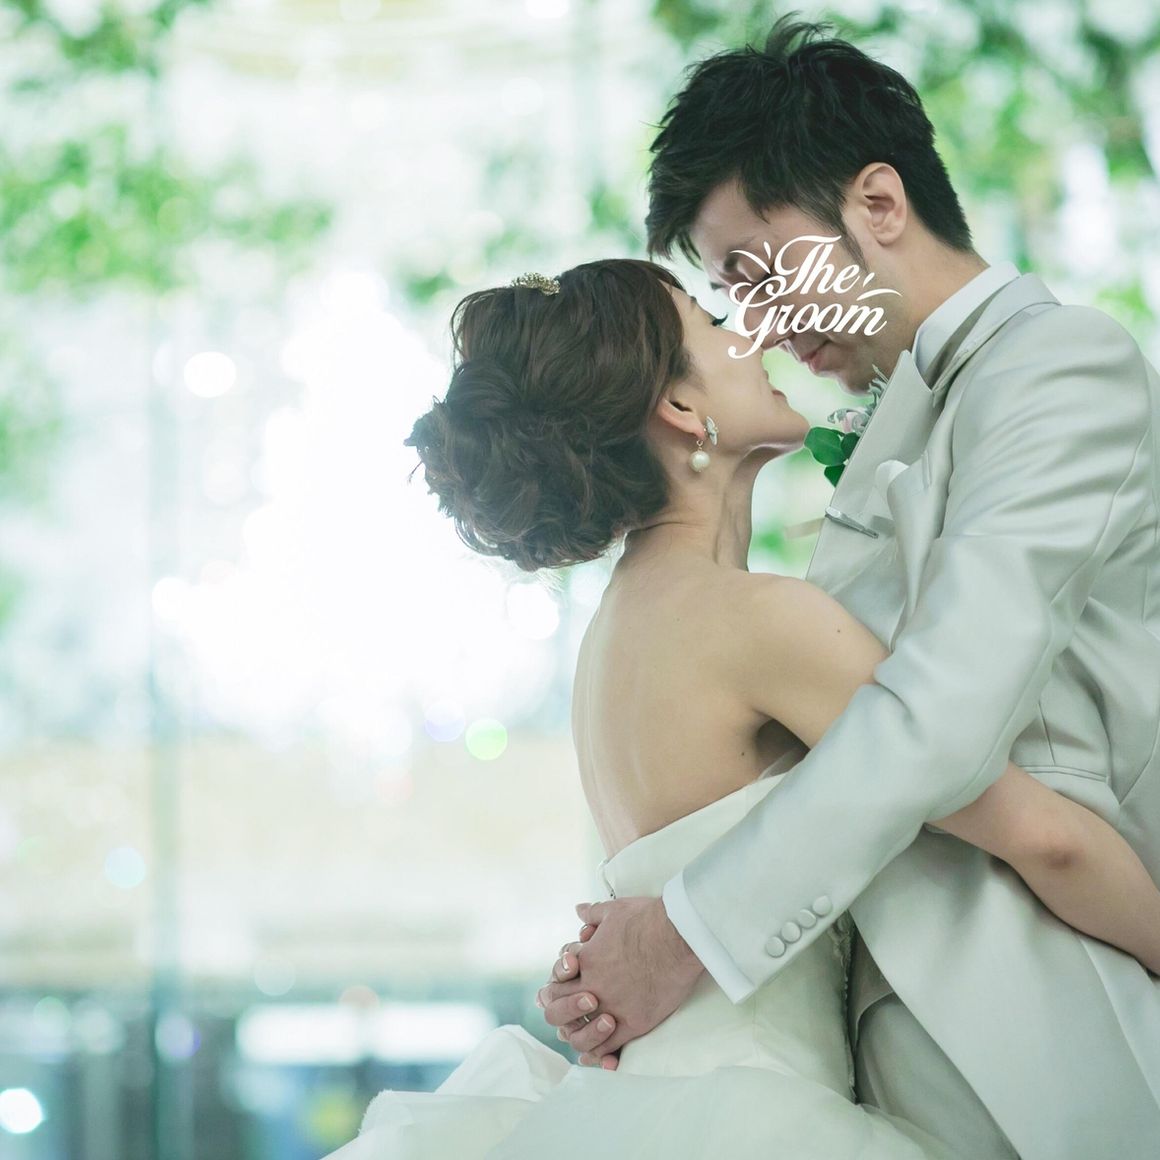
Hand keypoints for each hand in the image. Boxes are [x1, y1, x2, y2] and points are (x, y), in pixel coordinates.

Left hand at [538, 897, 704, 1066]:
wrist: (677, 935)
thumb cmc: (647, 919)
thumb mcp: (613, 910)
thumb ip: (593, 914)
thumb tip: (579, 910)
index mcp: (585, 962)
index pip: (556, 984)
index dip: (555, 991)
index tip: (562, 993)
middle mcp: (593, 987)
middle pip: (561, 1012)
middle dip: (563, 1015)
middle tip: (571, 1017)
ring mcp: (613, 1007)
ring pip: (582, 1035)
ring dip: (581, 1037)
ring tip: (587, 1036)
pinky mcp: (634, 1022)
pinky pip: (611, 1046)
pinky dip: (604, 1053)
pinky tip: (604, 1057)